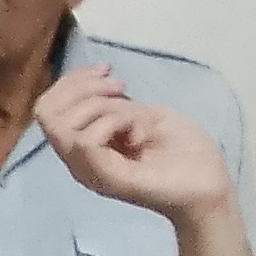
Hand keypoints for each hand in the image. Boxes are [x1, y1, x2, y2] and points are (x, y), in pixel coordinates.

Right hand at [37, 66, 234, 224]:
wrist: (208, 184)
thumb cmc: (181, 150)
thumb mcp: (141, 114)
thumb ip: (111, 106)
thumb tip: (92, 92)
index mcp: (82, 144)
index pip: (47, 107)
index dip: (72, 81)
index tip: (107, 71)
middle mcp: (77, 159)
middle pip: (47, 113)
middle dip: (84, 89)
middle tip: (122, 90)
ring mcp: (88, 170)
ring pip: (64, 126)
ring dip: (104, 108)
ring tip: (137, 120)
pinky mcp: (105, 178)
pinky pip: (87, 142)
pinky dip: (116, 123)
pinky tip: (140, 133)